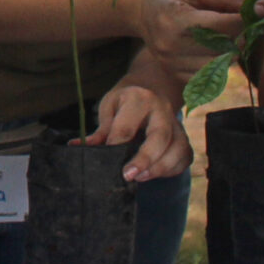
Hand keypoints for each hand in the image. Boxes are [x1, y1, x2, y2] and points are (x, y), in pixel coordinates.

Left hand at [87, 62, 191, 183]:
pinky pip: (184, 156)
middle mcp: (161, 110)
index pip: (127, 126)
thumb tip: (79, 147)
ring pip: (177, 148)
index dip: (116, 146)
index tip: (107, 161)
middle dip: (144, 159)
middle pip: (159, 137)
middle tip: (128, 176)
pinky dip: (171, 169)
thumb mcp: (109, 107)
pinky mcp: (184, 136)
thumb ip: (100, 130)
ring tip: (141, 178)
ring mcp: (176, 124)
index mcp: (139, 99)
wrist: (152, 85)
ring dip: (160, 167)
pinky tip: (154, 174)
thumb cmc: (125, 100)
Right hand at [114, 0, 243, 75]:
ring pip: (217, 64)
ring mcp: (170, 62)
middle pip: (221, 47)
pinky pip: (206, 76)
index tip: (256, 12)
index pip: (220, 26)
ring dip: (231, 52)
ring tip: (233, 37)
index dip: (243, 19)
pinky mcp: (173, 72)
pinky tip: (217, 50)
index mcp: (175, 19)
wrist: (139, 9)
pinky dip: (217, 64)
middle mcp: (170, 45)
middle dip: (240, 36)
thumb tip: (255, 8)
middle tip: (247, 25)